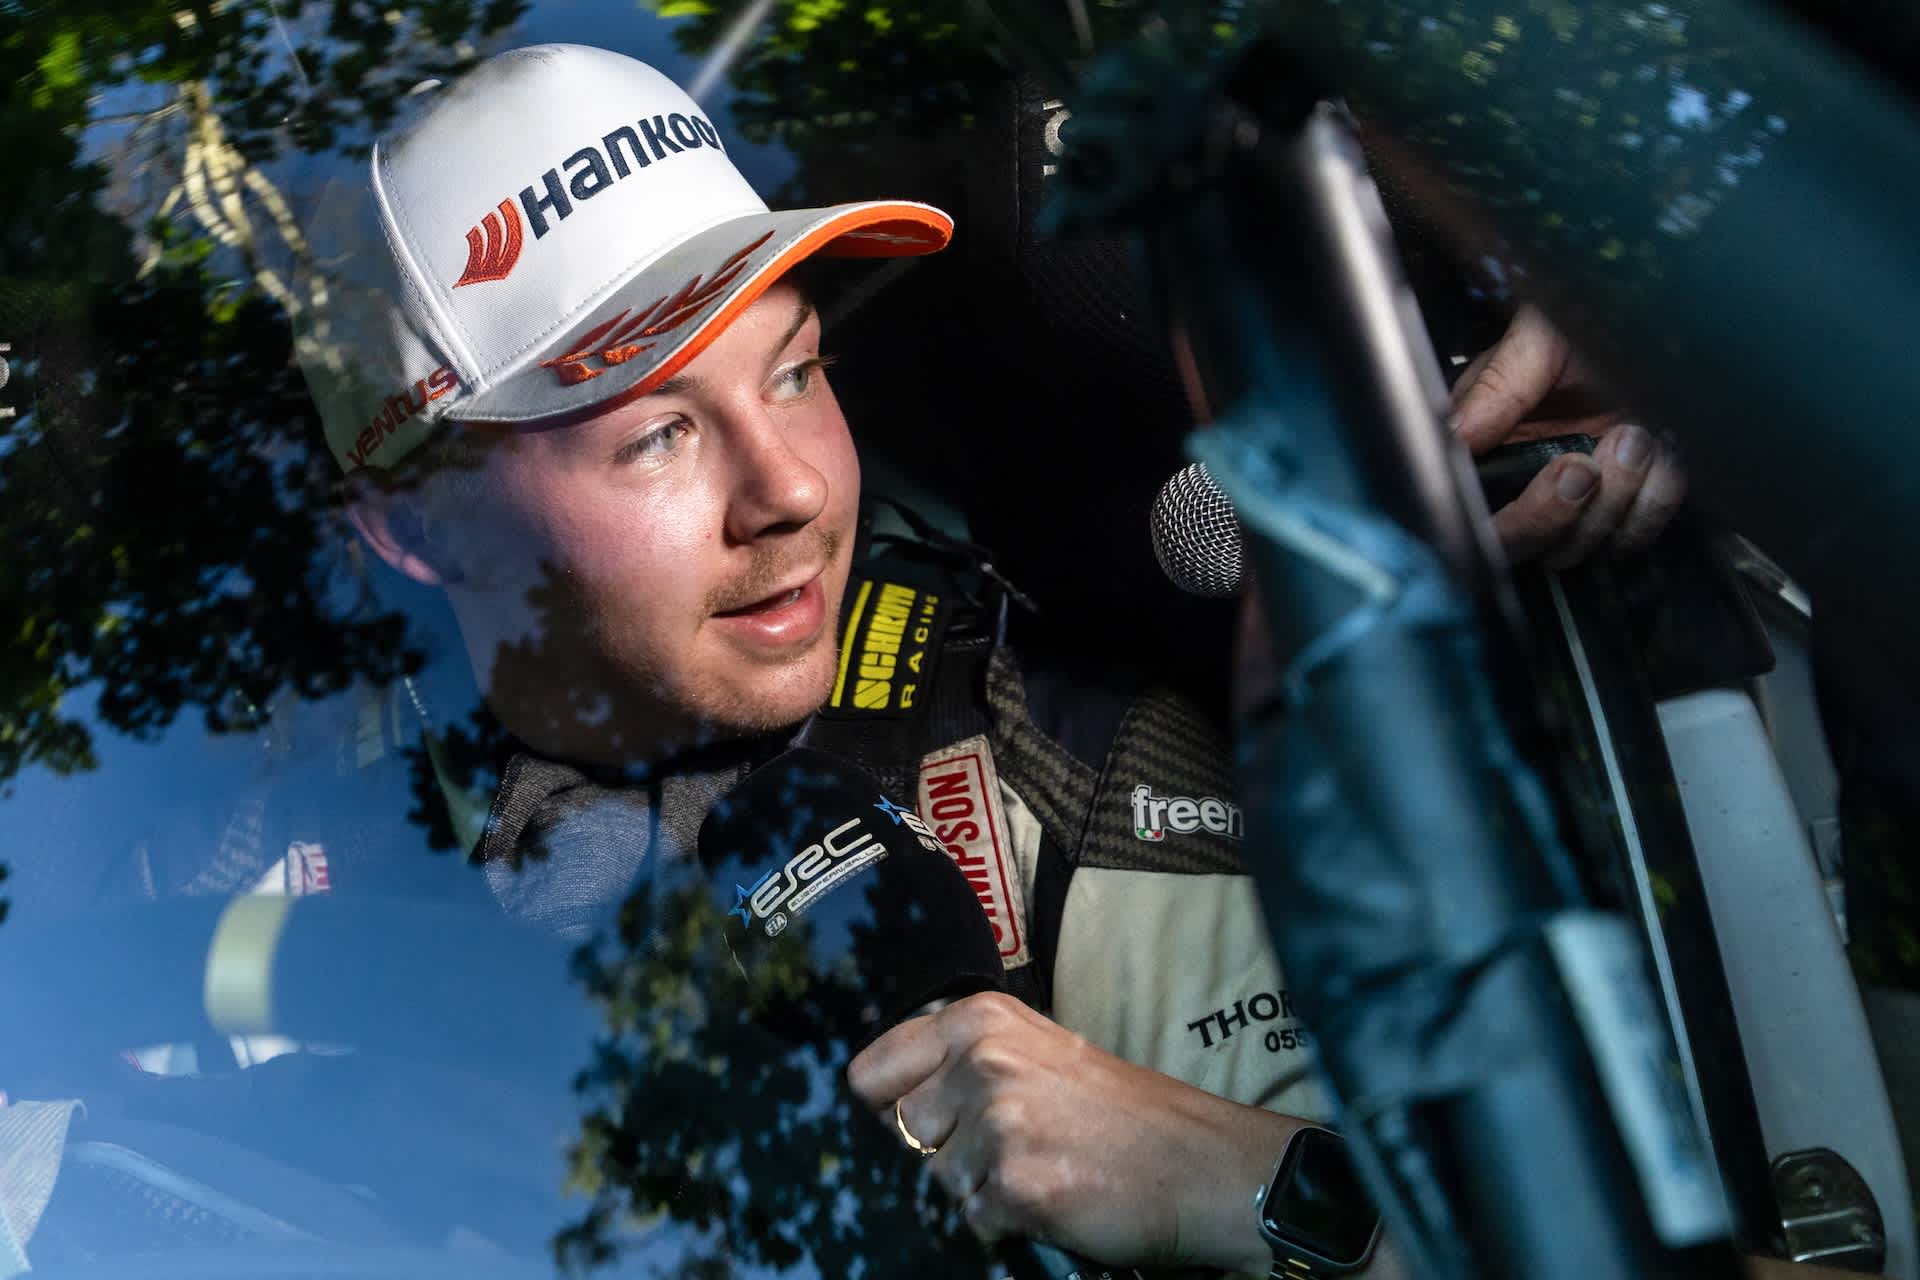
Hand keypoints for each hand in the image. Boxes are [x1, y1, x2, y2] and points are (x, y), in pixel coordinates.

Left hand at [846, 991, 1297, 1272]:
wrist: (1204, 1165)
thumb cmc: (1124, 1112)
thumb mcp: (1038, 1051)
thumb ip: (963, 1060)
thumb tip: (882, 1100)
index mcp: (979, 1018)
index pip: (870, 1072)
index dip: (888, 1107)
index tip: (922, 1121)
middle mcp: (981, 1059)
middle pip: (901, 1132)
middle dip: (943, 1151)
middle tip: (1014, 1148)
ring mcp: (997, 1121)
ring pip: (936, 1179)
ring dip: (979, 1188)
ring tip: (1042, 1170)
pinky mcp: (1014, 1183)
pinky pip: (973, 1219)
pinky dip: (1006, 1222)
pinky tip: (1054, 1200)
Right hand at [1452, 305, 1686, 567]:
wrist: (1672, 319)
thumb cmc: (1595, 319)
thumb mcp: (1538, 338)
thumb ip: (1495, 388)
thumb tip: (1455, 435)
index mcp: (1488, 443)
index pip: (1476, 513)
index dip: (1514, 514)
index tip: (1557, 469)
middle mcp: (1526, 480)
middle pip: (1520, 547)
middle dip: (1555, 516)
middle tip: (1584, 466)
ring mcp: (1579, 499)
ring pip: (1580, 549)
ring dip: (1616, 498)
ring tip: (1633, 432)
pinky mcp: (1627, 505)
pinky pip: (1636, 533)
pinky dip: (1655, 495)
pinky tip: (1659, 447)